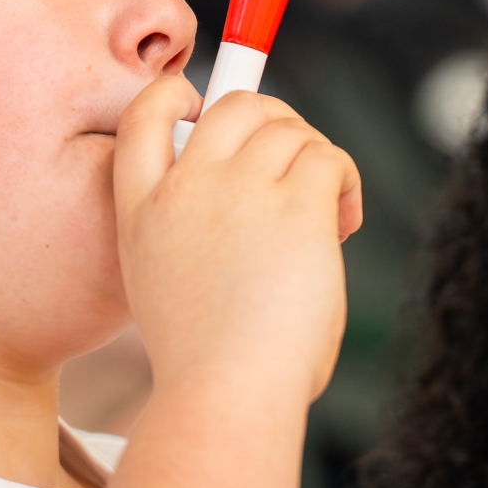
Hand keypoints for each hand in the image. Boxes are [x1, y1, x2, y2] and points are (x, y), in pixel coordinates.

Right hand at [112, 77, 362, 404]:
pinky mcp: (296, 207)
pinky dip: (345, 180)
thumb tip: (249, 195)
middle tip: (295, 164)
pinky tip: (343, 222)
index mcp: (142, 211)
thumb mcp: (164, 284)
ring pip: (291, 130)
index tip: (202, 105)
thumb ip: (189, 230)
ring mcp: (241, 191)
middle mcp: (187, 188)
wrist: (225, 395)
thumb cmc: (207, 363)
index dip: (175, 93)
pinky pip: (329, 159)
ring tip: (329, 210)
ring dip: (316, 157)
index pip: (144, 114)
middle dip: (274, 120)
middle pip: (237, 105)